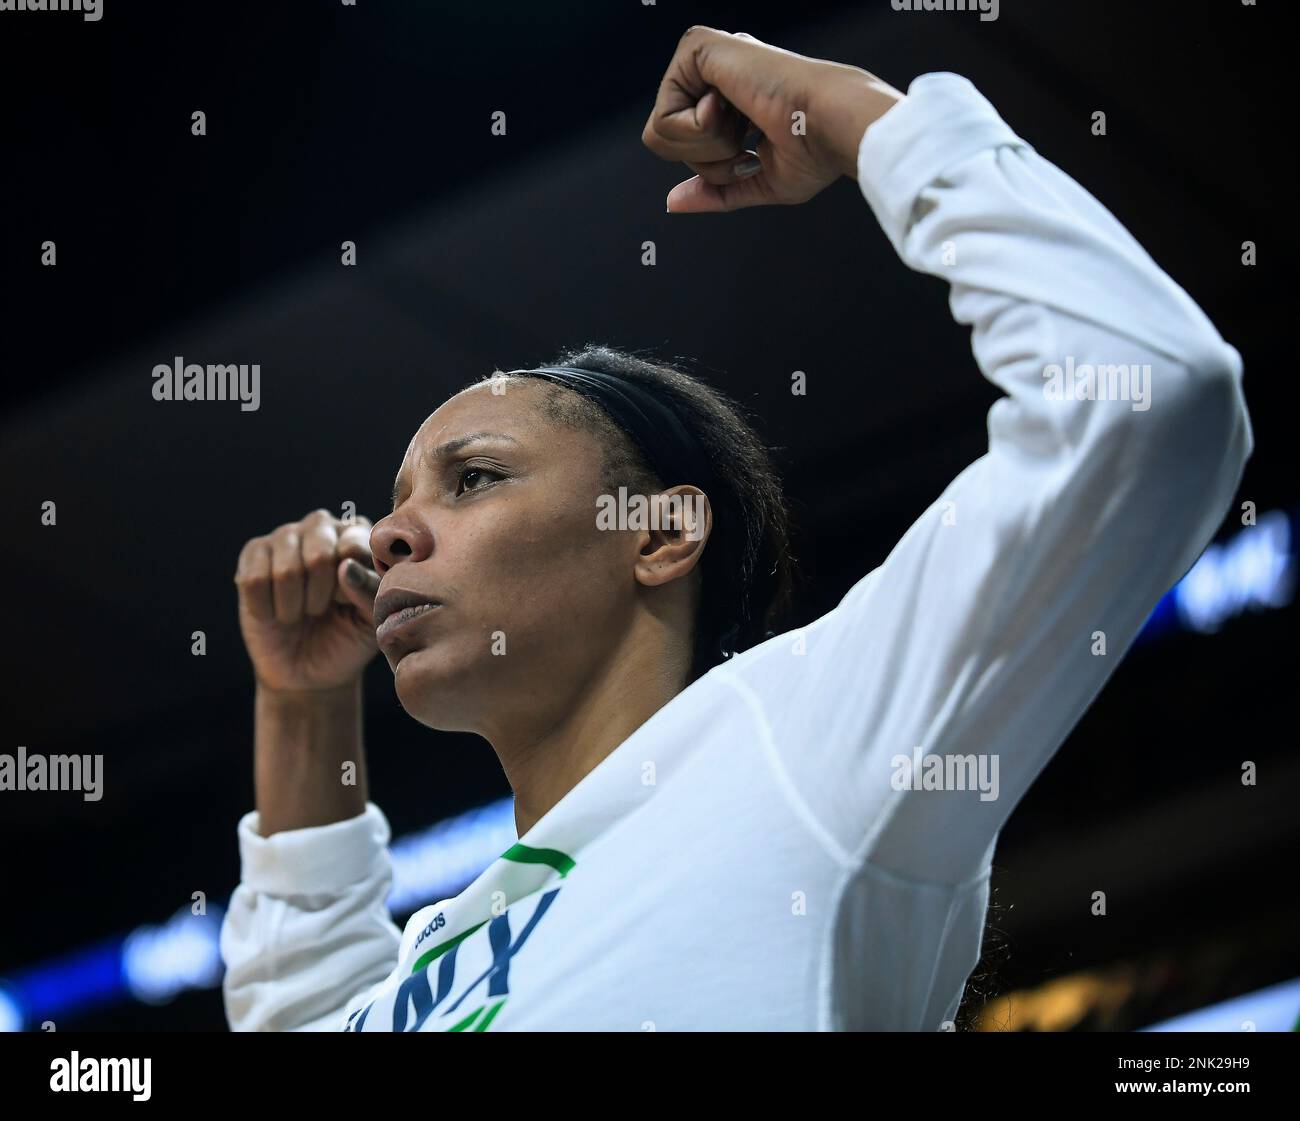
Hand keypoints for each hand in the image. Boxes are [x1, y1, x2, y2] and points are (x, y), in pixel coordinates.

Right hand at [234, 508, 380, 692]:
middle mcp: (324, 527)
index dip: (349, 585)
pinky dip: (266, 608)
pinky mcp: (253, 553)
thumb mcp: (371, 620)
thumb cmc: (348, 637)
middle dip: (320, 597)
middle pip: (319, 555)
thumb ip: (369, 591)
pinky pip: (253, 580)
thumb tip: (345, 567)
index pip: (353, 546)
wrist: (308, 668)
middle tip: (321, 610)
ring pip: (285, 570)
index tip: (347, 602)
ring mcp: (286, 536)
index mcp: (359, 536)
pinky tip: (274, 611)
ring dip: (293, 606)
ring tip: (300, 611)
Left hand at [642, 26, 904, 212]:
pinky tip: (734, 108)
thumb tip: (671, 202)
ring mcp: (705, 59)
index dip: (717, 169)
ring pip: (660, 132)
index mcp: (731, 99)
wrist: (831, 124)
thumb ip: (714, 190)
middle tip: (747, 144)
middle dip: (706, 161)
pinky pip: (662, 117)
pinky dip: (698, 132)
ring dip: (706, 148)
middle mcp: (715, 75)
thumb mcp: (758, 182)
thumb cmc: (815, 150)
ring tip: (745, 123)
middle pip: (666, 142)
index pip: (688, 148)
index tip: (755, 155)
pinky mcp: (697, 48)